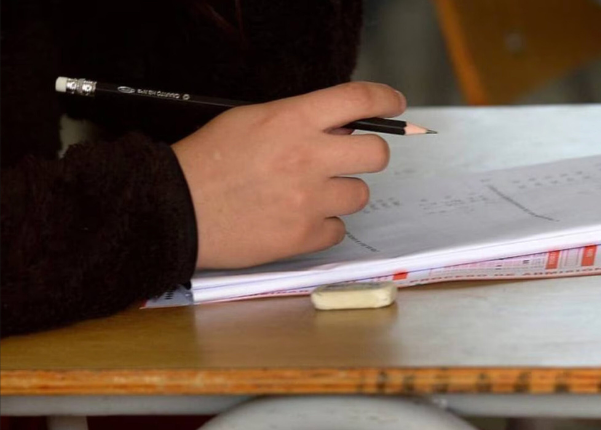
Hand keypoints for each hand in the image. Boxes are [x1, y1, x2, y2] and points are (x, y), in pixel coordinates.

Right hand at [172, 82, 405, 268]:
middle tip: (347, 160)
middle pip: (377, 154)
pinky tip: (296, 219)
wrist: (177, 209)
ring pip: (360, 194)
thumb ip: (299, 121)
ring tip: (307, 194)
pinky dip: (323, 225)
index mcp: (293, 121)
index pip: (359, 100)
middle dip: (368, 154)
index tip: (395, 104)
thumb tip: (340, 129)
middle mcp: (308, 158)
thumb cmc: (208, 162)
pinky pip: (338, 229)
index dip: (385, 99)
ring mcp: (309, 200)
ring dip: (341, 193)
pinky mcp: (303, 236)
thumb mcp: (251, 121)